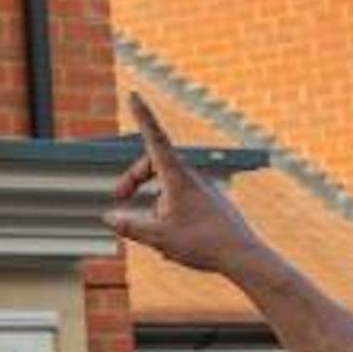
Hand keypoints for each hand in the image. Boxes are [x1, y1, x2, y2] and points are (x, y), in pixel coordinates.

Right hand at [103, 101, 271, 280]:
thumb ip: (129, 226)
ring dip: (155, 208)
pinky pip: (182, 203)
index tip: (134, 95)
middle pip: (153, 165)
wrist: (244, 256)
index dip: (142, 117)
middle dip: (133, 179)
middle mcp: (192, 177)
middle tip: (119, 198)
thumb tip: (108, 217)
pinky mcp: (211, 202)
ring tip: (162, 241)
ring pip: (167, 190)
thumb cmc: (202, 244)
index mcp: (178, 177)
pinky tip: (177, 247)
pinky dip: (171, 218)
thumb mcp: (158, 238)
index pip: (154, 140)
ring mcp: (203, 188)